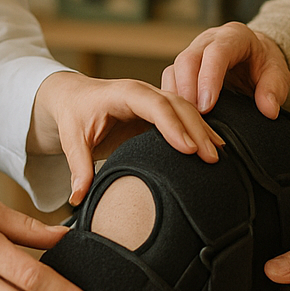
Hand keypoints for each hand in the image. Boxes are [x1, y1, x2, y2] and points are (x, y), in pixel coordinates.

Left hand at [29, 71, 223, 204]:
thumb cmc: (74, 114)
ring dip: (202, 130)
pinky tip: (212, 147)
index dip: (172, 126)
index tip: (188, 149)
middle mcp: (143, 92)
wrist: (74, 97)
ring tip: (218, 155)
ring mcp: (154, 99)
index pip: (154, 105)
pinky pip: (184, 117)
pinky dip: (198, 131)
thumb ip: (78, 167)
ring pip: (186, 109)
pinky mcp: (159, 111)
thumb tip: (78, 198)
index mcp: (123, 93)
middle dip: (196, 130)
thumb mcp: (72, 139)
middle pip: (177, 105)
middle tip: (211, 158)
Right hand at [162, 21, 289, 117]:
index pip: (216, 53)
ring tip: (183, 124)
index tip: (207, 107)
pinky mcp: (183, 67)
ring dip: (176, 97)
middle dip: (187, 89)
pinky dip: (171, 100)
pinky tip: (178, 120)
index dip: (208, 79)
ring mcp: (193, 52)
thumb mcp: (278, 73)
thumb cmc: (264, 63)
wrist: (255, 55)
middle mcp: (208, 41)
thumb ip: (274, 89)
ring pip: (174, 70)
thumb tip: (269, 110)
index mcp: (233, 37)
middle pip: (188, 59)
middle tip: (192, 118)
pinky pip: (170, 81)